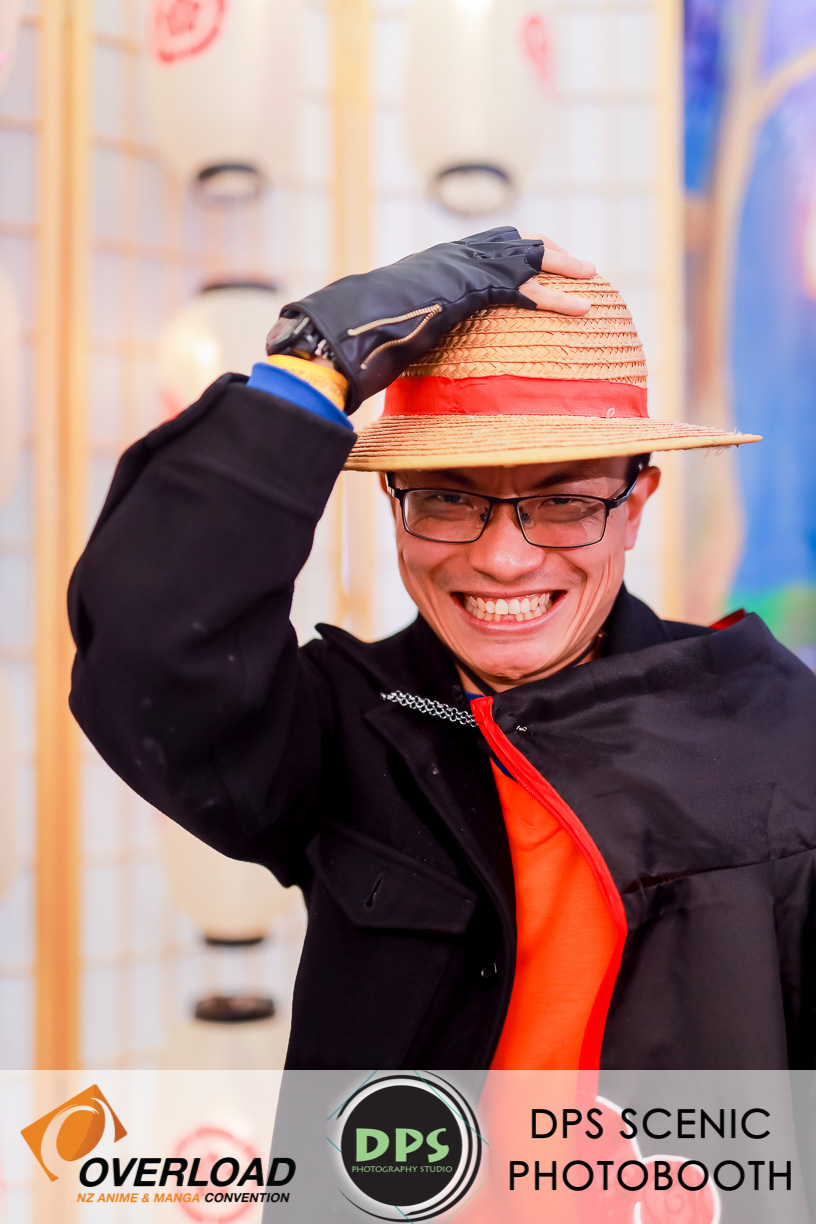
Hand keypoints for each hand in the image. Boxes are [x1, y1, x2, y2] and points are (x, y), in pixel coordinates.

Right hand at [270, 228, 594, 412]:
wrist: (349, 328)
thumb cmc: (359, 335)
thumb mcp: (394, 327)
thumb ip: (407, 330)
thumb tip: (394, 355)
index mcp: (436, 263)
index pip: (484, 246)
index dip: (513, 252)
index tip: (534, 262)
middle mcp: (453, 256)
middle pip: (513, 241)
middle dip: (547, 251)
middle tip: (575, 266)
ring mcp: (465, 266)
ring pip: (528, 255)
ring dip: (562, 265)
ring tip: (591, 279)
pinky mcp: (475, 286)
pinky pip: (527, 289)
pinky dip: (558, 298)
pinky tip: (582, 308)